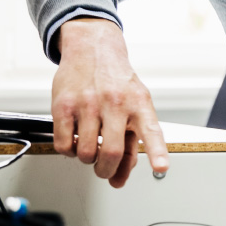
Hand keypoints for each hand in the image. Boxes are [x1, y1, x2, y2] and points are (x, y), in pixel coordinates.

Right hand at [51, 18, 168, 187]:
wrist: (93, 48)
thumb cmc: (117, 81)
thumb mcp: (135, 103)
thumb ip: (132, 141)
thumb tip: (119, 178)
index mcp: (139, 104)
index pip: (151, 130)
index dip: (157, 152)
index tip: (161, 167)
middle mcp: (115, 102)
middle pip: (111, 153)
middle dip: (106, 171)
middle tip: (104, 169)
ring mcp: (88, 103)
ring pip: (85, 153)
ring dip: (87, 160)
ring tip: (89, 147)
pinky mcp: (63, 105)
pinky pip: (63, 145)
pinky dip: (68, 151)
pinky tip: (74, 140)